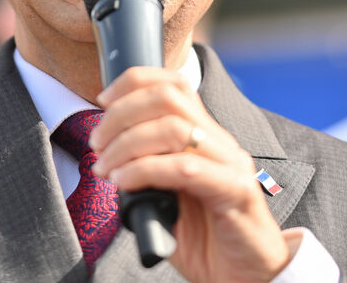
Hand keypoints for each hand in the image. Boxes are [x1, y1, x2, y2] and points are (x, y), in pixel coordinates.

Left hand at [91, 67, 291, 282]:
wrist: (249, 278)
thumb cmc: (208, 239)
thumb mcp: (168, 196)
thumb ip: (147, 171)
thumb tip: (108, 158)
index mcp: (205, 136)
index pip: (172, 84)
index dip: (133, 83)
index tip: (101, 102)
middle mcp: (220, 142)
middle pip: (168, 98)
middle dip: (121, 114)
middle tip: (97, 144)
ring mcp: (231, 164)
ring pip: (173, 128)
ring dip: (126, 144)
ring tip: (106, 168)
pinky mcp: (236, 192)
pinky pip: (184, 169)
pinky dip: (145, 170)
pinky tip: (125, 184)